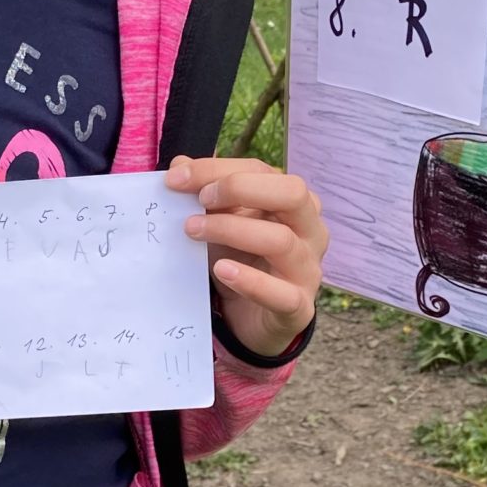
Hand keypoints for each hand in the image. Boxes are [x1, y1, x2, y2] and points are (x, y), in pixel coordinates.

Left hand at [168, 155, 327, 359]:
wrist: (251, 319)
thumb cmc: (242, 261)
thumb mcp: (220, 224)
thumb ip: (204, 194)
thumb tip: (179, 166)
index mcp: (295, 203)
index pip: (263, 171)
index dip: (218, 169)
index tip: (176, 179)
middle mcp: (310, 231)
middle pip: (293, 193)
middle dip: (241, 188)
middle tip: (200, 200)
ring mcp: (308, 269)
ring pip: (282, 240)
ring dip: (233, 230)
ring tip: (193, 230)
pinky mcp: (299, 307)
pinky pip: (282, 293)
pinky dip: (251, 281)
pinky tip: (222, 270)